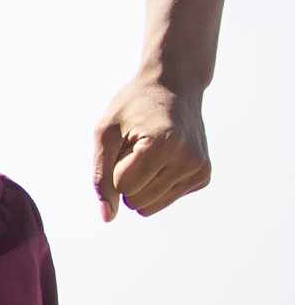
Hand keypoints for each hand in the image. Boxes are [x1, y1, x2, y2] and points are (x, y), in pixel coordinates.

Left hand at [94, 78, 210, 221]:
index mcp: (163, 144)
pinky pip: (163, 199)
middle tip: (136, 144)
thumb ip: (101, 175)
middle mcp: (188, 160)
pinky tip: (163, 156)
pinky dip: (154, 183)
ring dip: (140, 182)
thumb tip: (107, 217)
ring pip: (149, 205)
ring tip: (148, 151)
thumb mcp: (105, 132)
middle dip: (126, 176)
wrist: (174, 87)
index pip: (122, 185)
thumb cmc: (133, 107)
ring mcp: (200, 170)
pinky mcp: (203, 177)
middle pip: (135, 199)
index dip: (114, 165)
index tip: (126, 139)